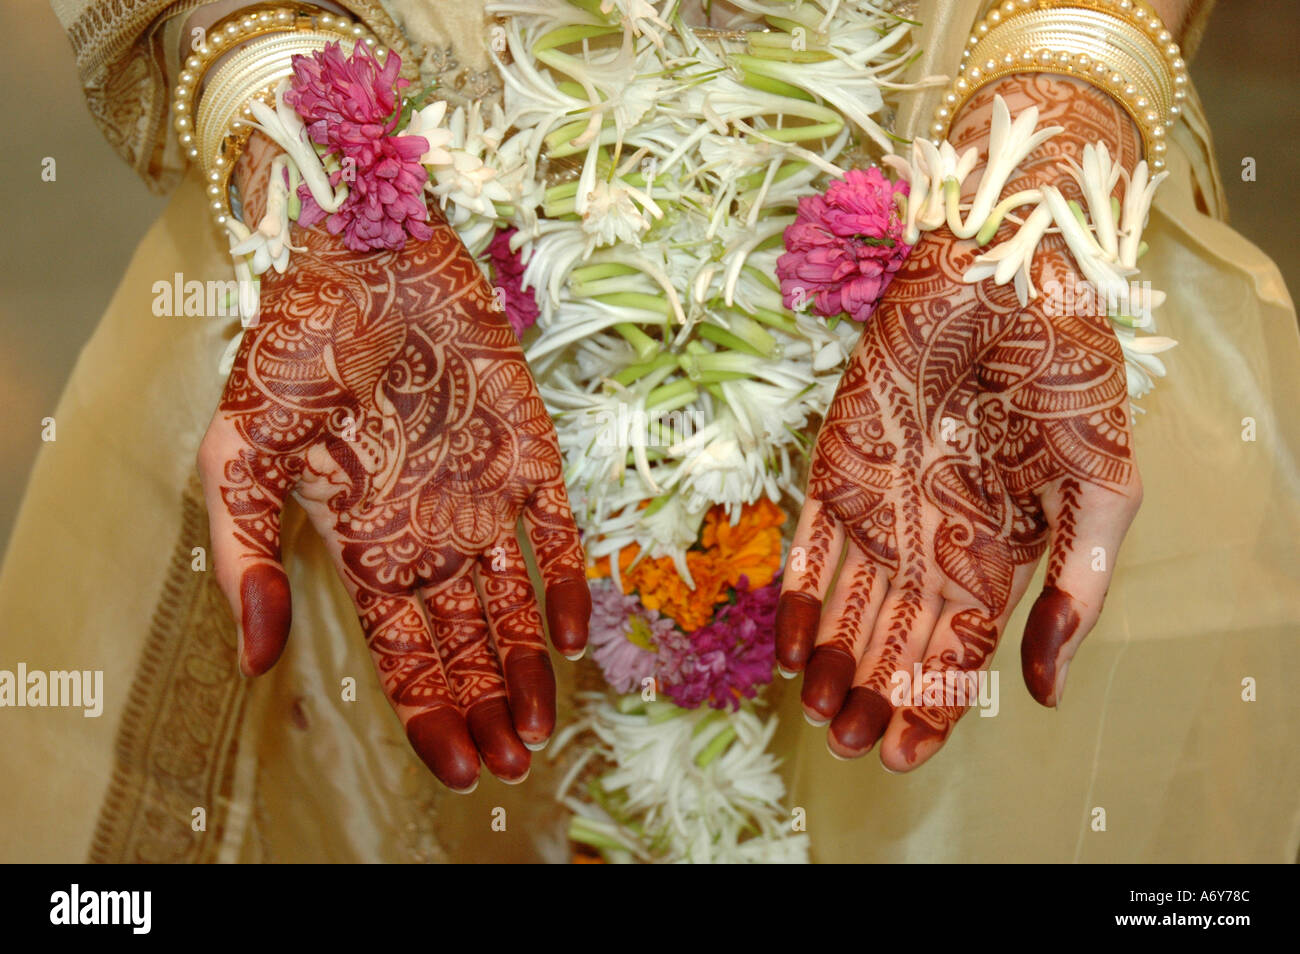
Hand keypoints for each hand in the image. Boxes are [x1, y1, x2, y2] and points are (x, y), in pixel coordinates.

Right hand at [198, 135, 589, 791]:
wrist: (359, 255)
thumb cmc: (291, 347)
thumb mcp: (238, 454)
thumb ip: (245, 555)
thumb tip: (257, 661)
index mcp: (365, 544)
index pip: (402, 654)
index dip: (430, 715)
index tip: (459, 772)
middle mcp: (430, 532)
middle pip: (466, 646)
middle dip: (487, 710)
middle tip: (513, 769)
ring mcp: (483, 495)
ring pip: (516, 605)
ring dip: (531, 668)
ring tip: (543, 730)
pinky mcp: (529, 450)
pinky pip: (557, 532)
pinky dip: (569, 584)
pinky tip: (575, 637)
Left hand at [776, 76, 1144, 769]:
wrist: (1008, 267)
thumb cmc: (1066, 369)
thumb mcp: (1103, 487)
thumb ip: (1080, 589)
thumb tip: (1047, 694)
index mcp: (1000, 545)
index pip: (963, 646)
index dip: (935, 703)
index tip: (903, 756)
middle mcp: (936, 533)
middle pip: (900, 635)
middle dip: (875, 694)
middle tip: (850, 747)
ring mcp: (884, 499)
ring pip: (853, 602)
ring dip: (835, 660)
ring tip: (820, 717)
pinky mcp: (839, 461)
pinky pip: (812, 542)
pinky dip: (801, 594)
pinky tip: (790, 646)